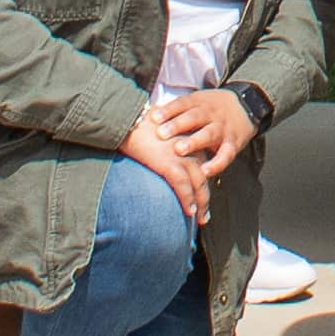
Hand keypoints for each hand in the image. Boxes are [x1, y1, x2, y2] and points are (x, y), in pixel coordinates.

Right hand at [121, 106, 213, 225]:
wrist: (129, 118)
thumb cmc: (140, 124)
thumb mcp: (161, 132)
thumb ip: (166, 145)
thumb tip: (160, 155)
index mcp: (189, 139)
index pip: (202, 164)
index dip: (202, 181)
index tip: (200, 195)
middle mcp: (190, 148)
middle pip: (204, 177)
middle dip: (205, 197)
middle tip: (205, 214)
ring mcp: (182, 156)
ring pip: (199, 184)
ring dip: (201, 203)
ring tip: (201, 218)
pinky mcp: (170, 164)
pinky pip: (183, 187)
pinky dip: (188, 200)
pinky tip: (190, 211)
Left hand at [152, 87, 254, 180]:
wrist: (247, 105)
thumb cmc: (213, 107)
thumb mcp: (197, 101)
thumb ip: (176, 109)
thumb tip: (145, 114)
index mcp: (200, 103)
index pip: (182, 104)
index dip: (168, 110)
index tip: (153, 117)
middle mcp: (211, 114)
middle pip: (194, 117)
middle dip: (177, 125)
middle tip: (161, 134)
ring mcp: (222, 128)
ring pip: (209, 134)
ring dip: (194, 142)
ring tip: (179, 150)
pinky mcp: (233, 143)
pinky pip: (226, 155)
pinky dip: (216, 164)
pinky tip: (205, 172)